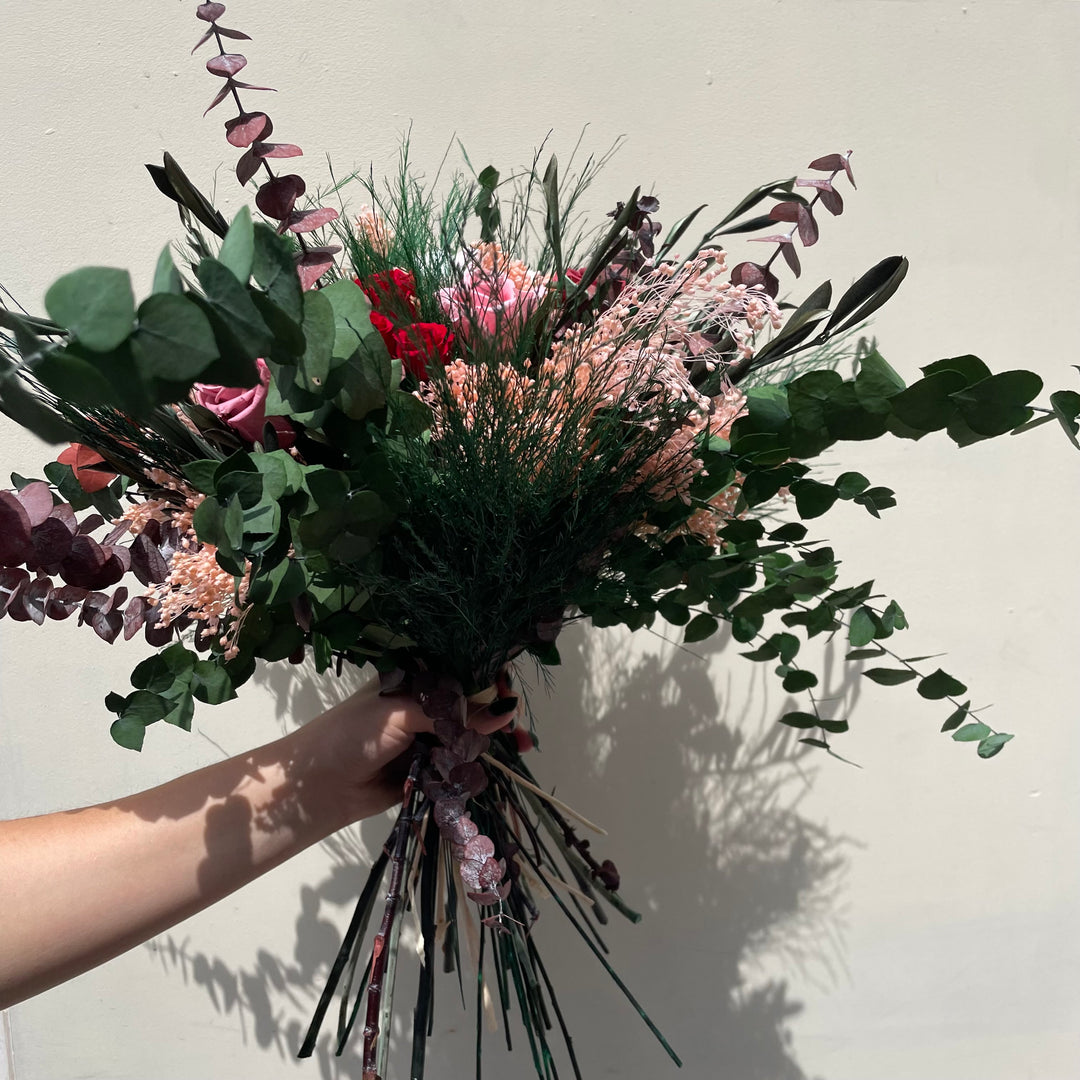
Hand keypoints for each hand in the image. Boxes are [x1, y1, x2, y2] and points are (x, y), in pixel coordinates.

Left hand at [287, 677, 518, 829]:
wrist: (316, 787)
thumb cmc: (350, 736)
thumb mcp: (402, 714)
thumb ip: (455, 713)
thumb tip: (506, 710)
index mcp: (415, 678)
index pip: (463, 670)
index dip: (490, 680)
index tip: (510, 696)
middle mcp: (424, 704)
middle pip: (473, 705)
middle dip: (499, 717)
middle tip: (520, 735)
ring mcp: (426, 737)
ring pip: (470, 736)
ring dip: (490, 744)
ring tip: (519, 747)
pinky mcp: (427, 768)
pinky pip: (458, 765)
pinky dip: (472, 768)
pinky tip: (487, 769)